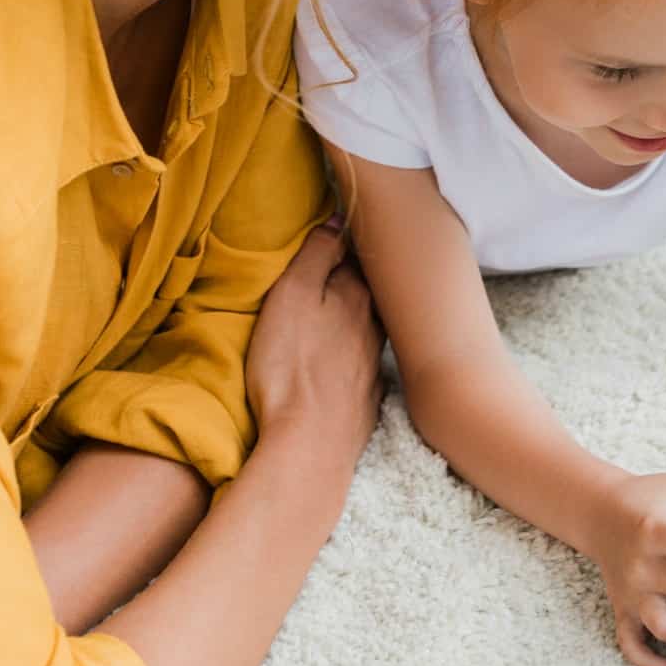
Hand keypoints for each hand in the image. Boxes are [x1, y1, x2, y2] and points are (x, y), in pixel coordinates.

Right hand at [245, 219, 385, 500]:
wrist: (309, 447)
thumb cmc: (291, 367)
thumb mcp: (291, 297)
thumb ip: (316, 256)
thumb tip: (339, 218)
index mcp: (355, 297)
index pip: (357, 256)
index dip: (346, 242)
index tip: (340, 229)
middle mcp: (374, 329)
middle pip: (370, 293)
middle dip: (358, 278)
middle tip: (344, 266)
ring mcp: (375, 367)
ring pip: (371, 329)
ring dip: (360, 318)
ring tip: (343, 310)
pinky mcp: (368, 402)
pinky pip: (366, 368)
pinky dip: (358, 359)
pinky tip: (349, 362)